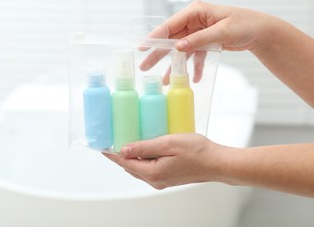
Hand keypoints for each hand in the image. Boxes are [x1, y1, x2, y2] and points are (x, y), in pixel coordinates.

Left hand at [103, 134, 222, 189]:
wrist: (217, 163)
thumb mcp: (168, 143)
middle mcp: (155, 180)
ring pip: (139, 168)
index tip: (102, 147)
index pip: (125, 163)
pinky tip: (147, 147)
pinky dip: (143, 159)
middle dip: (121, 155)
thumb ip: (144, 147)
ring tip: (130, 141)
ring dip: (132, 156)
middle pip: (130, 167)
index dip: (112, 154)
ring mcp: (162, 180)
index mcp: (152, 173)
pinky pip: (149, 168)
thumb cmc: (197, 152)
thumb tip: (124, 149)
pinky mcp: (168, 177)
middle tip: (115, 140)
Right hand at [140, 1, 270, 83]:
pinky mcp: (204, 42)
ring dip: (175, 66)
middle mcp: (194, 21)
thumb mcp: (222, 31)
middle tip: (145, 67)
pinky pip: (195, 56)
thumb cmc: (245, 25)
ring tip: (166, 81)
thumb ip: (199, 39)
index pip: (170, 25)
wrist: (260, 32)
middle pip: (171, 39)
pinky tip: (192, 79)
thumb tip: (178, 47)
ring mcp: (199, 32)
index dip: (155, 37)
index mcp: (196, 12)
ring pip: (181, 50)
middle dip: (159, 54)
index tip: (143, 47)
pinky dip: (193, 67)